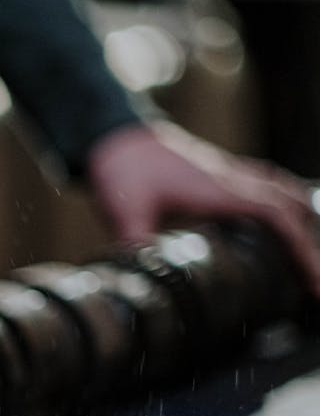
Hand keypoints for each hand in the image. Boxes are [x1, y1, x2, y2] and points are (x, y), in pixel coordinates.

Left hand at [87, 122, 319, 296]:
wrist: (117, 134)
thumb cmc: (123, 169)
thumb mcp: (126, 208)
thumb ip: (135, 238)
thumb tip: (137, 273)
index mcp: (219, 190)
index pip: (277, 216)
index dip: (300, 246)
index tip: (314, 278)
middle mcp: (233, 179)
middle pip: (290, 207)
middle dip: (307, 242)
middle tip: (315, 281)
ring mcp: (229, 173)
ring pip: (281, 192)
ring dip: (301, 217)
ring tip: (308, 254)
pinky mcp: (219, 172)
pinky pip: (265, 184)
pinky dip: (284, 200)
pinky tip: (284, 214)